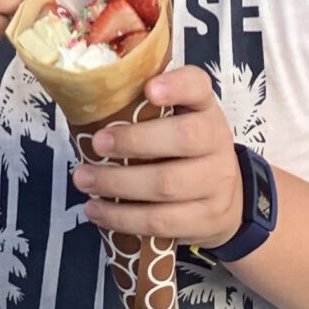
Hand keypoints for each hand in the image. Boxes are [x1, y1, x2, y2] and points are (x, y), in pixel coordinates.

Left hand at [72, 67, 245, 249]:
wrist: (224, 196)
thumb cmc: (182, 148)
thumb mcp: (174, 118)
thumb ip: (142, 106)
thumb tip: (87, 99)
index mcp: (204, 107)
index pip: (197, 86)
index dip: (176, 86)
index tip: (149, 90)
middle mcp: (217, 141)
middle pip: (184, 138)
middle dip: (134, 141)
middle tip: (96, 144)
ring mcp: (216, 183)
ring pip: (168, 185)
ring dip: (118, 184)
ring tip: (84, 180)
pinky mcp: (206, 220)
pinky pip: (162, 222)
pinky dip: (124, 218)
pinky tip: (96, 211)